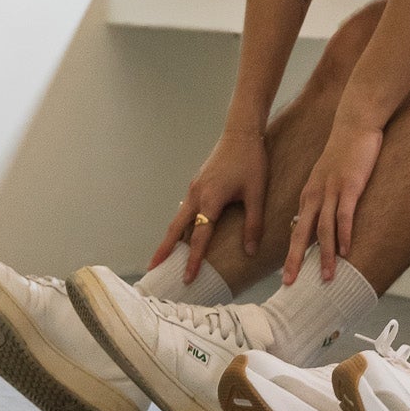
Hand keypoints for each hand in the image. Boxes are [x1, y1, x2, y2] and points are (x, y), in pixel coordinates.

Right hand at [149, 127, 268, 282]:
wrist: (241, 132)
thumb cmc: (251, 161)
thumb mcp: (257, 193)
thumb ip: (253, 223)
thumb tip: (250, 250)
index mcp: (210, 199)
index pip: (199, 236)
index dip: (193, 259)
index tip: (186, 278)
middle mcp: (196, 195)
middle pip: (176, 229)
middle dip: (164, 250)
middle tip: (152, 269)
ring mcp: (194, 188)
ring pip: (178, 218)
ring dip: (170, 238)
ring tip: (163, 256)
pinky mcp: (197, 183)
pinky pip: (185, 208)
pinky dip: (180, 224)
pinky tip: (183, 232)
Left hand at [283, 125, 383, 283]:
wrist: (355, 124)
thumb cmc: (344, 152)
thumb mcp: (328, 177)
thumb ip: (324, 198)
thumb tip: (324, 222)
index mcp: (308, 194)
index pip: (297, 229)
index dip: (292, 253)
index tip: (287, 275)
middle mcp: (315, 194)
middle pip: (301, 233)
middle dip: (295, 260)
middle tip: (289, 283)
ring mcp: (332, 190)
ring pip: (324, 229)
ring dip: (324, 255)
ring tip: (326, 277)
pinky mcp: (350, 185)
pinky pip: (345, 214)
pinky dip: (344, 234)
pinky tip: (346, 251)